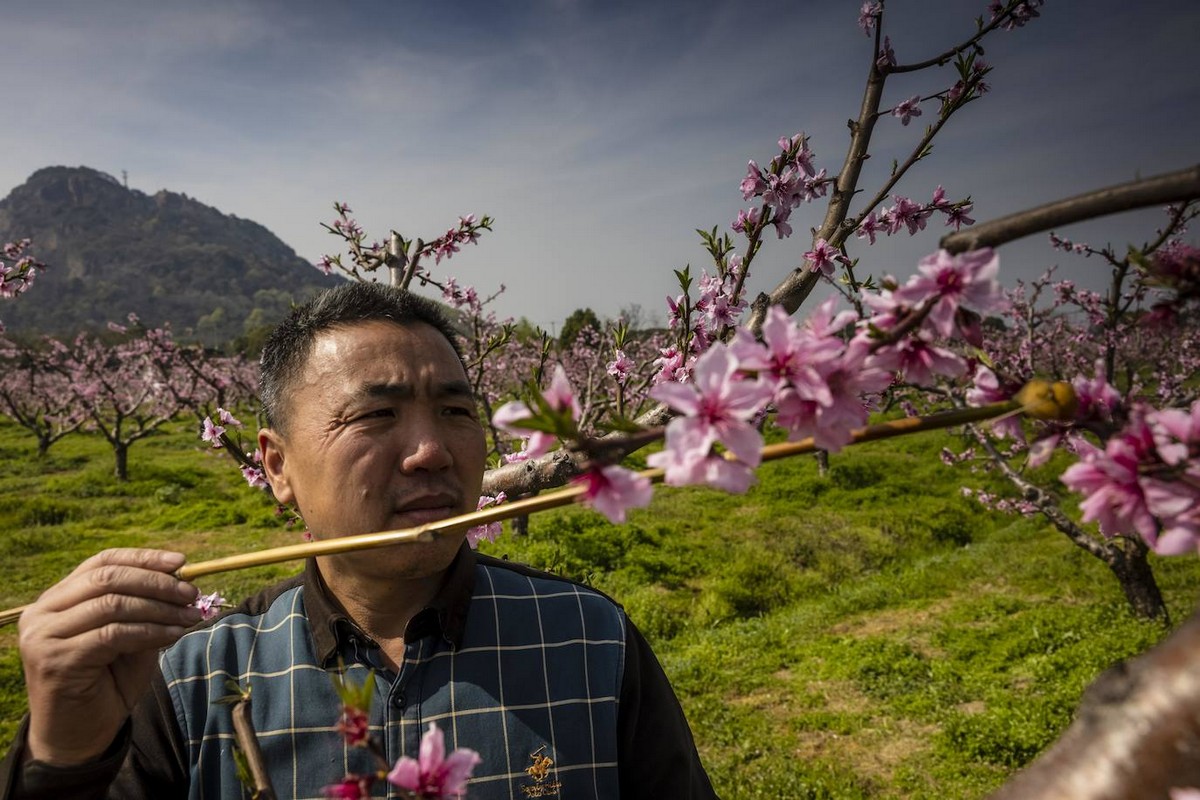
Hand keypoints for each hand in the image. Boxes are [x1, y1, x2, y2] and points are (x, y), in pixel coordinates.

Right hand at [17, 548, 202, 764]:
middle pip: (107, 578)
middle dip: (157, 583)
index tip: (181, 562)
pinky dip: (151, 631)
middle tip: (191, 593)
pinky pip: (113, 634)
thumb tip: (180, 581)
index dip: (143, 558)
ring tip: (191, 616)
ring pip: (112, 604)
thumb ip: (144, 610)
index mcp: (56, 600)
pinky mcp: (55, 660)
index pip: (102, 562)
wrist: (78, 737)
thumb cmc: (106, 685)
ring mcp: (43, 636)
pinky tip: (175, 635)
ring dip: (160, 608)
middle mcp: (42, 613)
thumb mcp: (130, 640)